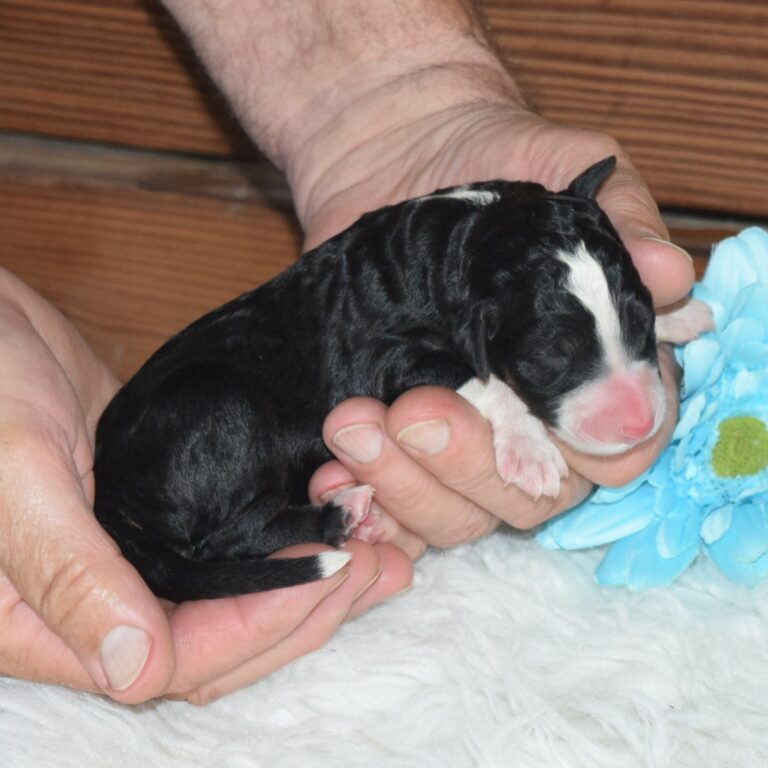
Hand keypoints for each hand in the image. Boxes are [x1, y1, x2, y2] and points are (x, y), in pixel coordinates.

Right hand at [0, 269, 411, 703]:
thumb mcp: (13, 473)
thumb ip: (68, 571)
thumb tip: (135, 672)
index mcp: (48, 623)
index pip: (177, 658)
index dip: (261, 625)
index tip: (331, 572)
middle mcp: (98, 601)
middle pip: (219, 639)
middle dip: (305, 609)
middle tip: (379, 561)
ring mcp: (135, 554)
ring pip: (232, 595)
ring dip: (306, 578)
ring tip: (379, 545)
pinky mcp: (162, 507)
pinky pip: (230, 541)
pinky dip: (281, 535)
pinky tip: (329, 511)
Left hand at [293, 74, 692, 552]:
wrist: (395, 154)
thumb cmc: (493, 158)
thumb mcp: (566, 165)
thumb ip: (621, 219)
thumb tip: (668, 274)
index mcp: (591, 367)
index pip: (619, 446)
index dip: (585, 445)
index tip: (534, 414)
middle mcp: (532, 420)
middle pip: (532, 498)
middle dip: (470, 466)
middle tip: (411, 412)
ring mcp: (461, 439)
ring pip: (459, 515)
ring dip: (405, 488)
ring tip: (353, 426)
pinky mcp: (396, 445)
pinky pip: (394, 514)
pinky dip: (367, 512)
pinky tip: (330, 483)